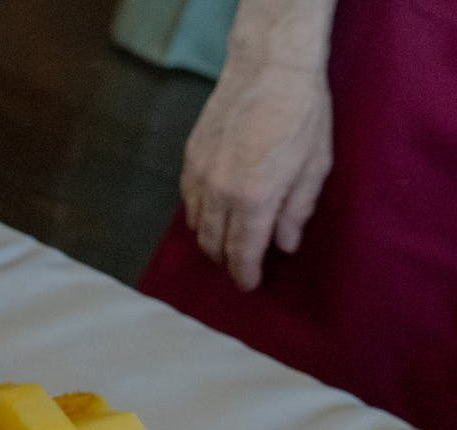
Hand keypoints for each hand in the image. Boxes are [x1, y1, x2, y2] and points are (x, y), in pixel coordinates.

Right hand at [181, 53, 332, 289]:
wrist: (269, 70)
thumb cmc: (301, 115)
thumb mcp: (314, 166)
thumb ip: (297, 211)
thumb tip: (285, 245)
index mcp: (255, 198)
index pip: (242, 251)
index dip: (245, 274)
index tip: (249, 285)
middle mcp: (220, 193)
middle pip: (213, 244)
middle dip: (227, 261)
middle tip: (241, 265)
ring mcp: (199, 176)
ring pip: (196, 226)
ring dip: (211, 240)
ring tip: (227, 242)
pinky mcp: (189, 160)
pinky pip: (188, 202)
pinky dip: (199, 216)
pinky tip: (214, 213)